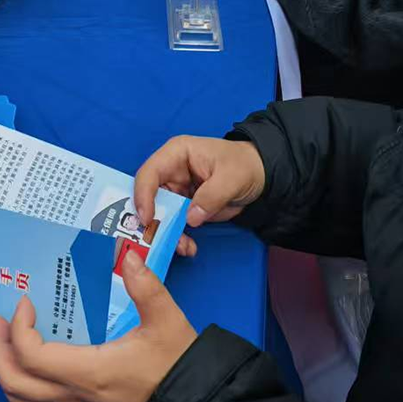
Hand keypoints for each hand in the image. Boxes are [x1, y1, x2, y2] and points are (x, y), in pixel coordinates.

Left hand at [0, 250, 196, 401]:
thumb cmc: (178, 366)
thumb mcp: (166, 321)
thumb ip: (146, 286)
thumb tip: (128, 256)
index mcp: (88, 372)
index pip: (31, 356)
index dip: (19, 329)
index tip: (25, 303)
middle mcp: (75, 396)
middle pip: (13, 384)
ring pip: (23, 399)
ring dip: (8, 368)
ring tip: (10, 339)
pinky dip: (28, 380)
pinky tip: (40, 357)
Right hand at [134, 134, 265, 254]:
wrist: (259, 177)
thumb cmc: (243, 165)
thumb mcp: (231, 177)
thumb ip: (211, 196)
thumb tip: (190, 218)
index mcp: (176, 154)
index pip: (149, 173)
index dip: (143, 195)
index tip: (147, 219)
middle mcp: (170, 172)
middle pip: (149, 197)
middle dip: (152, 220)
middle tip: (158, 240)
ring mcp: (176, 190)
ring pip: (159, 215)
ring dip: (166, 233)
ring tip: (183, 247)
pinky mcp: (183, 207)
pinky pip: (173, 224)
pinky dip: (178, 237)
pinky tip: (189, 247)